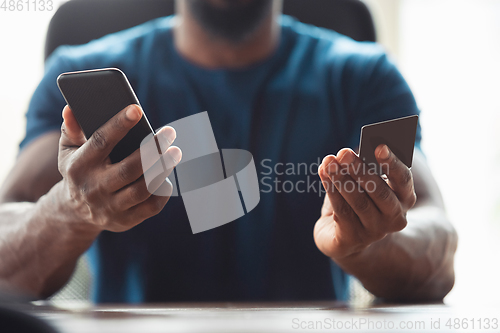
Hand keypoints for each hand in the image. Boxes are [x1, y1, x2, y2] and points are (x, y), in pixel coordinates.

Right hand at [58, 104, 180, 231]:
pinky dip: (163, 191)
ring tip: (174, 152)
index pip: (101, 142)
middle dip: (153, 150)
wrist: (75, 212)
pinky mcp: (125, 221)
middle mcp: (94, 188)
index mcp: (79, 165)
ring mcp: (110, 207)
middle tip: (170, 132)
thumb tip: (71, 109)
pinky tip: (167, 175)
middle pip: (129, 169)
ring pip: (143, 189)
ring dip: (162, 169)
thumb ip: (72, 129)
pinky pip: (151, 207)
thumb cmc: (79, 170)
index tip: (137, 110)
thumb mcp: (69, 150)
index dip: (119, 125)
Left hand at [314, 145, 415, 260]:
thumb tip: (346, 154)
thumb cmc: (358, 199)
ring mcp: (375, 231)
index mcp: (405, 197)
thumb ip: (362, 168)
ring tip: (329, 162)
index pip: (403, 179)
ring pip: (359, 201)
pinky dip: (331, 190)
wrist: (344, 236)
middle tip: (344, 153)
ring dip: (341, 179)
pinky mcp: (354, 239)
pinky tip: (323, 174)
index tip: (379, 146)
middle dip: (360, 170)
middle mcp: (395, 216)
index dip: (392, 163)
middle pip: (380, 192)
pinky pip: (342, 211)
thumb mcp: (364, 182)